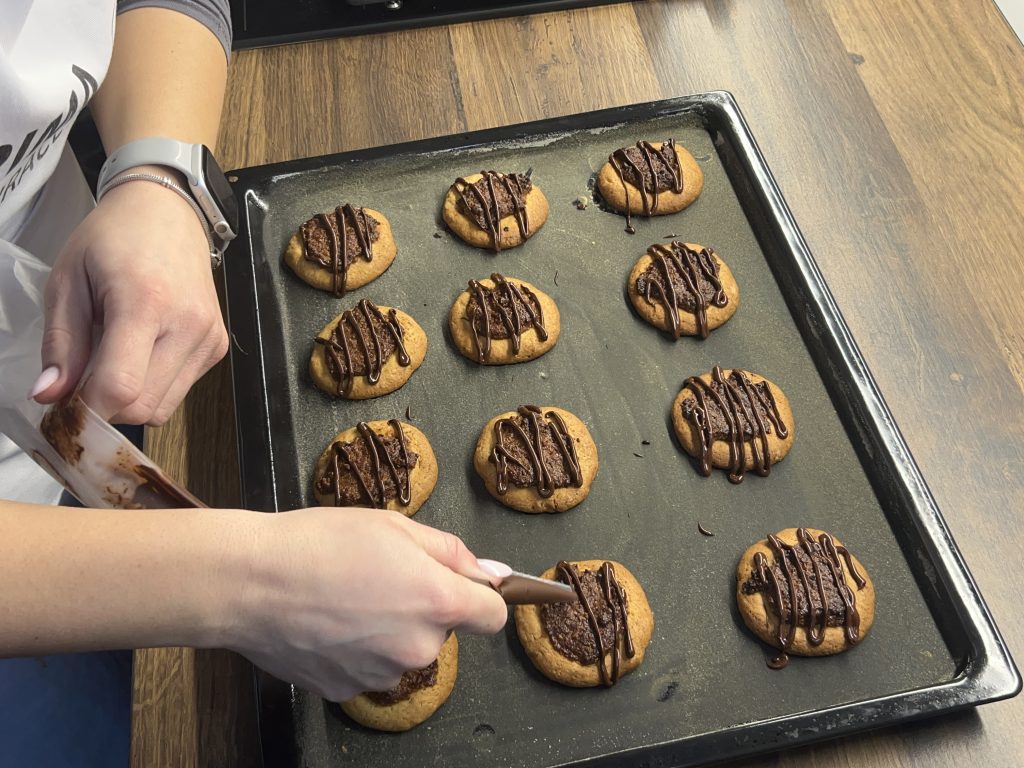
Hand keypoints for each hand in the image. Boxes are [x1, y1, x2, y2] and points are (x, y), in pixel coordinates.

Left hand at [31, 169, 227, 423]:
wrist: (167, 213)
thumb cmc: (111, 239)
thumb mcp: (67, 281)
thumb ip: (61, 343)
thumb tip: (49, 397)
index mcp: (145, 302)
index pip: (120, 387)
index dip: (86, 408)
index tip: (64, 400)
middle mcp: (188, 325)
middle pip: (142, 407)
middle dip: (106, 406)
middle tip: (83, 379)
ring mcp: (209, 338)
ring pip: (162, 409)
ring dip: (131, 399)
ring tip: (115, 359)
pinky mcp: (217, 346)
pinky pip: (178, 393)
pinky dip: (153, 386)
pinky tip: (143, 351)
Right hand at [230, 507, 507, 700]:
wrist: (249, 581)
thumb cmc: (318, 543)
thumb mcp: (395, 526)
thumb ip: (452, 553)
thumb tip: (492, 573)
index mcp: (437, 601)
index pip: (493, 615)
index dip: (481, 596)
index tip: (461, 586)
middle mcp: (417, 646)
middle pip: (441, 630)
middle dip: (421, 607)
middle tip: (378, 576)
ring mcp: (381, 674)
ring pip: (401, 650)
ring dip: (386, 630)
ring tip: (343, 597)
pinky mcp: (345, 690)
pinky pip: (366, 668)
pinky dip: (353, 650)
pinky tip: (325, 622)